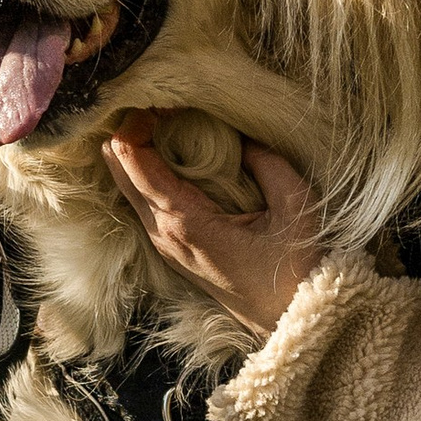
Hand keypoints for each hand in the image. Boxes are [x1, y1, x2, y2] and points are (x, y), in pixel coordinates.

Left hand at [102, 108, 323, 335]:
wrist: (295, 323)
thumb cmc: (299, 269)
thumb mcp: (295, 206)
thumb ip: (267, 162)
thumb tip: (242, 132)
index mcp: (186, 222)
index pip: (136, 162)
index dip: (137, 123)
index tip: (159, 97)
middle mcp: (164, 235)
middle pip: (120, 172)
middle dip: (128, 132)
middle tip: (153, 99)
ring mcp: (165, 246)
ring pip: (128, 188)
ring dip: (135, 152)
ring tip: (156, 117)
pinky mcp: (174, 250)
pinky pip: (144, 203)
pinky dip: (145, 173)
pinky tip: (165, 153)